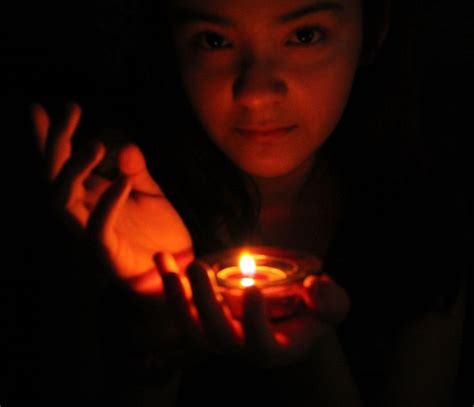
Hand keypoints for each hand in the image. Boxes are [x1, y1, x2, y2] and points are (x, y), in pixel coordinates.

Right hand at [31, 101, 193, 291]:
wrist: (180, 271)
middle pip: (52, 175)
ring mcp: (88, 235)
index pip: (60, 163)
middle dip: (56, 141)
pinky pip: (97, 230)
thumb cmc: (159, 232)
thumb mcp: (149, 191)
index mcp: (87, 196)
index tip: (40, 107)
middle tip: (71, 109)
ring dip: (74, 170)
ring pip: (60, 201)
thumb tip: (124, 146)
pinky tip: (124, 181)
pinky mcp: (106, 256)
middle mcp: (80, 213)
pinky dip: (107, 204)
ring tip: (96, 144)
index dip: (47, 137)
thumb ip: (135, 168)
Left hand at [154, 252, 349, 367]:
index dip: (254, 321)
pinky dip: (169, 284)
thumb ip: (331, 300)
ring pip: (191, 328)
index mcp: (274, 349)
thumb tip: (315, 288)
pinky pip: (181, 308)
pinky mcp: (203, 321)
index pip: (260, 344)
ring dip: (176, 297)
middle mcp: (242, 348)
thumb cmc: (315, 311)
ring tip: (168, 267)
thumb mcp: (333, 305)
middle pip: (216, 336)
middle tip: (198, 267)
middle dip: (203, 303)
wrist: (293, 318)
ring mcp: (219, 336)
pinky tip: (161, 257)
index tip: (252, 290)